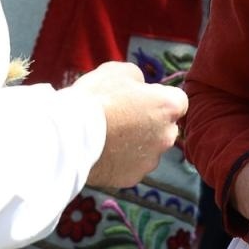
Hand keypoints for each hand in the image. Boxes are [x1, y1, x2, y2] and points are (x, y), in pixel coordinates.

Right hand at [69, 61, 187, 188]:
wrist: (70, 136)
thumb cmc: (96, 97)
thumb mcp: (119, 71)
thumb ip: (138, 79)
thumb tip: (140, 88)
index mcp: (168, 107)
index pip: (178, 100)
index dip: (158, 97)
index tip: (139, 97)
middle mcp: (167, 136)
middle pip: (165, 127)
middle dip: (150, 122)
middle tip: (122, 117)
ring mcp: (151, 160)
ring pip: (149, 149)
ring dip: (136, 143)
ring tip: (108, 136)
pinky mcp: (133, 178)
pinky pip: (132, 166)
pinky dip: (122, 161)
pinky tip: (103, 152)